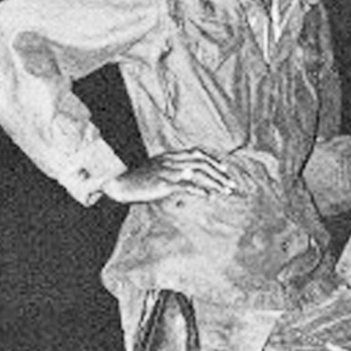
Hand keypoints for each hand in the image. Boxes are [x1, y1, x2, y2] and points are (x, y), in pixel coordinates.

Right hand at [103, 148, 243, 202]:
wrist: (119, 183)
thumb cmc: (139, 179)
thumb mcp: (157, 167)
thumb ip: (172, 167)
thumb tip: (189, 173)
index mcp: (170, 155)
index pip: (197, 153)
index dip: (213, 160)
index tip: (224, 169)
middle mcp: (171, 160)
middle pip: (202, 163)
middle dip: (219, 174)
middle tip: (231, 184)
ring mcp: (167, 171)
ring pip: (198, 173)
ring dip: (214, 182)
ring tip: (225, 191)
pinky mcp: (163, 183)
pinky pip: (185, 186)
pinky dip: (199, 190)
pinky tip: (208, 196)